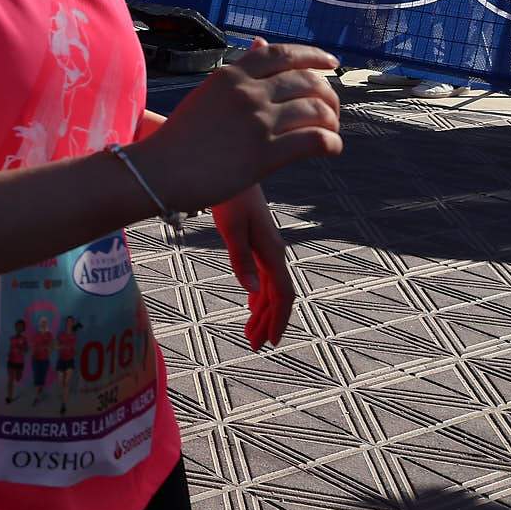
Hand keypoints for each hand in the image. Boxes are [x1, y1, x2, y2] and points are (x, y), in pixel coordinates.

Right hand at [132, 38, 340, 212]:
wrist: (159, 171)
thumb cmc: (181, 136)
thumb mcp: (208, 93)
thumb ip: (238, 72)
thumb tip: (261, 44)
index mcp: (231, 75)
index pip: (283, 53)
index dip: (314, 56)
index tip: (331, 64)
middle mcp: (247, 93)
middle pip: (307, 81)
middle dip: (328, 95)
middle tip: (331, 110)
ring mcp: (258, 122)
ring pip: (317, 110)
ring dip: (332, 121)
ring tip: (330, 131)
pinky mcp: (266, 154)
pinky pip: (316, 140)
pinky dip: (332, 143)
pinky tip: (331, 149)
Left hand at [213, 185, 296, 348]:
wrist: (230, 165)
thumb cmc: (228, 195)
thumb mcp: (230, 227)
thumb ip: (241, 259)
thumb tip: (252, 291)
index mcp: (272, 251)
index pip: (283, 294)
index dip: (278, 320)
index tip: (270, 342)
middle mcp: (274, 251)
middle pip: (277, 295)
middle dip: (268, 321)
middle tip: (254, 344)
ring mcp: (267, 245)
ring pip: (271, 286)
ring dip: (263, 310)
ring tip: (251, 332)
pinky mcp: (258, 239)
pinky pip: (264, 274)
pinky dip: (259, 293)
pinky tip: (253, 302)